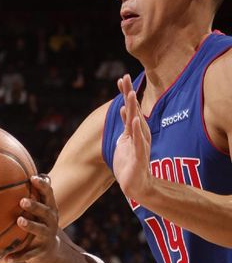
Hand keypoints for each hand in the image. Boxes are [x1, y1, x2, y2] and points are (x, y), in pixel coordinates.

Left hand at [6, 174, 61, 262]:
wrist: (49, 251)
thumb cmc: (38, 222)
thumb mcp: (37, 210)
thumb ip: (30, 194)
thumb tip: (16, 169)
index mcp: (49, 209)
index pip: (48, 195)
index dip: (42, 186)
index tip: (33, 178)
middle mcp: (51, 221)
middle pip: (45, 211)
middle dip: (35, 205)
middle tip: (23, 200)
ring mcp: (47, 236)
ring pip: (39, 230)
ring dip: (30, 225)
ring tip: (19, 221)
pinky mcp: (40, 252)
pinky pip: (28, 254)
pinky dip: (18, 257)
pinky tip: (6, 259)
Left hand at [113, 74, 152, 200]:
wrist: (137, 185)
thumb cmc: (130, 162)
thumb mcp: (125, 141)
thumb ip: (126, 126)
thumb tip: (124, 110)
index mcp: (134, 131)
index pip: (130, 108)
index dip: (126, 93)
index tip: (121, 78)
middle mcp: (139, 134)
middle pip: (134, 110)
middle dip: (129, 94)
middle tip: (125, 77)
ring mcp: (140, 144)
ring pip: (137, 123)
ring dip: (134, 108)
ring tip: (130, 94)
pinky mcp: (139, 156)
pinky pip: (138, 141)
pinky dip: (136, 130)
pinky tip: (135, 119)